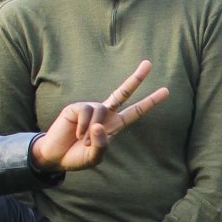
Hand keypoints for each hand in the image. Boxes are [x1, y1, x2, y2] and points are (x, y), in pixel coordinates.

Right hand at [30, 60, 169, 172]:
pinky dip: (84, 126)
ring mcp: (90, 109)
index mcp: (114, 125)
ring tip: (84, 141)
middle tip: (149, 63)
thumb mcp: (94, 157)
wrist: (55, 156)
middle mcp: (105, 114)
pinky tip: (77, 134)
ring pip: (101, 110)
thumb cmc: (77, 157)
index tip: (165, 91)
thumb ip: (101, 145)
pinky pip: (86, 112)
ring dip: (93, 130)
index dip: (150, 102)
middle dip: (136, 78)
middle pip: (123, 93)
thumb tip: (99, 125)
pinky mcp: (76, 107)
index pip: (135, 112)